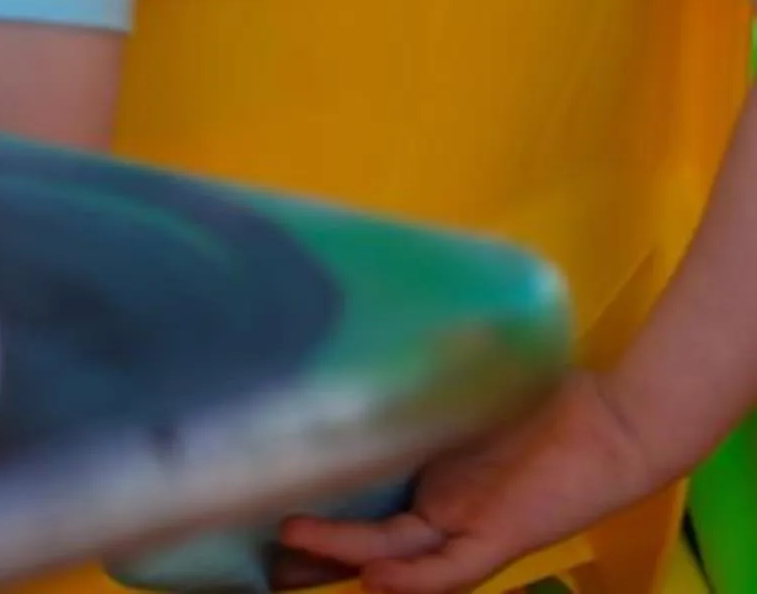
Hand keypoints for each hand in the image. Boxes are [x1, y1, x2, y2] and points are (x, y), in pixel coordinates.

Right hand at [279, 373, 656, 593]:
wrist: (613, 422)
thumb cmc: (542, 391)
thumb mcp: (467, 372)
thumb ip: (426, 353)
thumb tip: (371, 307)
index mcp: (431, 475)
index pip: (363, 499)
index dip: (318, 506)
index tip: (264, 498)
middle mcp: (442, 507)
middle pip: (367, 536)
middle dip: (315, 548)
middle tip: (260, 549)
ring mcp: (469, 525)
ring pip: (395, 554)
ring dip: (345, 556)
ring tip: (291, 548)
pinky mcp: (500, 535)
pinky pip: (448, 567)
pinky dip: (411, 577)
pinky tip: (373, 576)